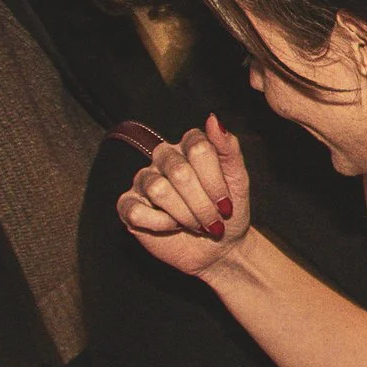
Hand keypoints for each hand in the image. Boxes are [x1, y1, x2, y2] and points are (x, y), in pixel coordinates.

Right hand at [117, 116, 252, 278]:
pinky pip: (137, 211)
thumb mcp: (239, 180)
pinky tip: (171, 227)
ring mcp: (144, 179)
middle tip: (213, 221)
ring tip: (196, 224)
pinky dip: (160, 224)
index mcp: (190, 144)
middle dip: (202, 204)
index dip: (215, 182)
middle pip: (179, 172)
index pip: (199, 147)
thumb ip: (229, 148)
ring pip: (158, 190)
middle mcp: (164, 156)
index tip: (227, 204)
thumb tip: (213, 119)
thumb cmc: (228, 211)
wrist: (218, 248)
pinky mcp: (128, 204)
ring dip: (184, 215)